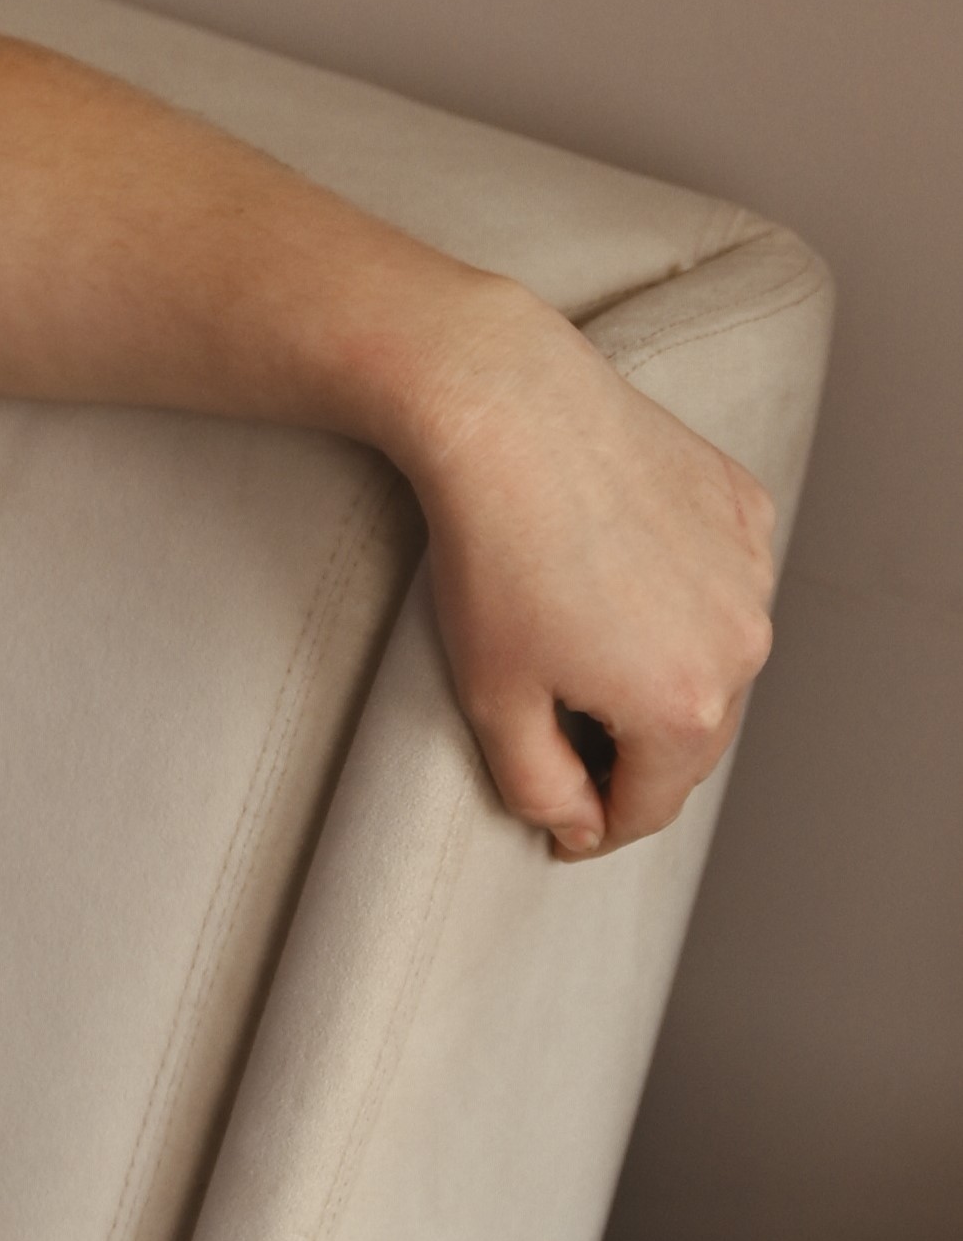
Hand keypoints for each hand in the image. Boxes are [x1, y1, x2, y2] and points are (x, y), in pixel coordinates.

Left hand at [403, 287, 779, 860]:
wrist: (507, 415)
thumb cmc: (488, 558)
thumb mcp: (491, 696)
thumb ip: (539, 786)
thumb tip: (578, 826)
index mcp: (686, 709)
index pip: (652, 803)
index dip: (600, 824)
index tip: (564, 826)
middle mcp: (743, 646)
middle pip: (693, 734)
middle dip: (633, 750)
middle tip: (566, 740)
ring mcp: (754, 572)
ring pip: (712, 653)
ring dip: (660, 666)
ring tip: (580, 643)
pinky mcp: (745, 509)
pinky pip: (719, 577)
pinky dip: (677, 590)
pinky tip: (613, 567)